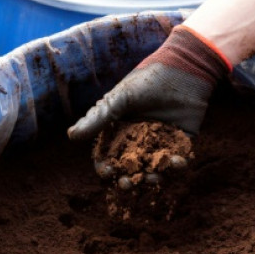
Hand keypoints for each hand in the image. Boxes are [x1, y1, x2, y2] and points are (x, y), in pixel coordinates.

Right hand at [68, 25, 230, 178]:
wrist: (183, 68)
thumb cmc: (147, 80)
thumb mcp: (120, 98)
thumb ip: (99, 118)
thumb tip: (71, 136)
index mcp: (119, 131)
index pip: (108, 156)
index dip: (105, 168)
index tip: (108, 172)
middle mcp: (138, 140)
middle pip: (129, 168)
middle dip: (128, 179)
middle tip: (128, 184)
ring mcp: (160, 143)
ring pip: (153, 168)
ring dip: (152, 177)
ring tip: (153, 179)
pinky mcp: (181, 142)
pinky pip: (177, 160)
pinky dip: (177, 165)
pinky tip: (177, 163)